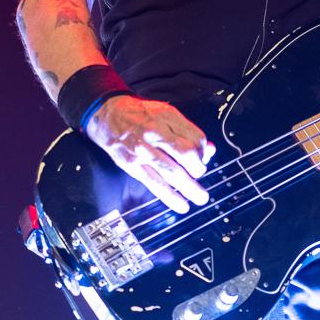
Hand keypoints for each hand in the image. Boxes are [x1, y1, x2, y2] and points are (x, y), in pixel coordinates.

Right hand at [86, 96, 215, 213]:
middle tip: (202, 175)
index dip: (203, 151)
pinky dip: (170, 196)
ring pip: (172, 171)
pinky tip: (181, 204)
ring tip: (200, 198)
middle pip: (185, 153)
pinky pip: (154, 184)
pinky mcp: (132, 165)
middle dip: (198, 169)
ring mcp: (143, 150)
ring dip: (189, 188)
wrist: (110, 115)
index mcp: (167, 117)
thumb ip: (188, 132)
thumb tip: (209, 149)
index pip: (195, 138)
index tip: (203, 158)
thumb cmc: (142, 115)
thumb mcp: (167, 114)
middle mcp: (155, 132)